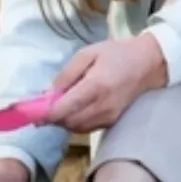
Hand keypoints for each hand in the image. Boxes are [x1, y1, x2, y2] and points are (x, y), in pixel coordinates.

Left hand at [44, 32, 166, 133]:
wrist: (148, 64)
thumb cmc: (116, 54)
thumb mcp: (87, 53)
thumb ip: (66, 74)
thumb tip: (47, 93)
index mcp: (96, 86)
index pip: (67, 107)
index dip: (48, 113)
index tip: (33, 113)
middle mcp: (103, 106)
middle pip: (70, 122)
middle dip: (52, 118)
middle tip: (41, 108)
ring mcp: (109, 116)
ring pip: (77, 128)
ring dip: (63, 121)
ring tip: (56, 106)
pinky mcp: (112, 121)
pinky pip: (87, 127)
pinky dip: (75, 122)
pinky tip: (71, 110)